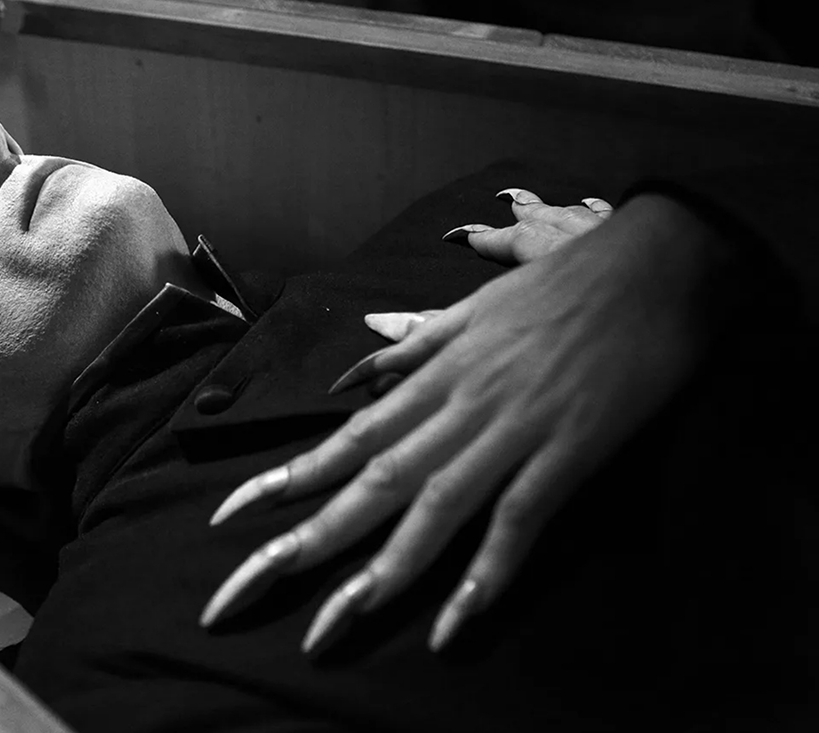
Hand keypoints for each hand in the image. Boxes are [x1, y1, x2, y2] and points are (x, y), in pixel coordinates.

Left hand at [201, 193, 730, 654]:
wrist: (655, 262)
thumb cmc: (563, 283)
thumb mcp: (474, 309)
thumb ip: (413, 346)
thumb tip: (354, 377)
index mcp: (435, 375)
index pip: (345, 439)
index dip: (285, 481)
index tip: (228, 518)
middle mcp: (459, 406)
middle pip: (372, 482)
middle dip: (306, 540)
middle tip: (242, 591)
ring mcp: (513, 429)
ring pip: (435, 505)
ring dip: (384, 568)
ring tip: (332, 622)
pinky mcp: (571, 450)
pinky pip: (522, 517)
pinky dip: (488, 570)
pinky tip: (455, 622)